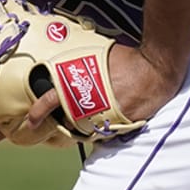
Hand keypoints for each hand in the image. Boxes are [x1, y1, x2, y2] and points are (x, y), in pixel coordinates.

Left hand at [23, 44, 180, 132]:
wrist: (157, 68)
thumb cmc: (130, 59)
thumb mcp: (99, 57)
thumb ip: (84, 68)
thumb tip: (73, 70)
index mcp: (83, 86)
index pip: (53, 100)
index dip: (39, 112)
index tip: (32, 121)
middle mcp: (93, 105)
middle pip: (71, 121)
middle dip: (68, 121)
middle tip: (69, 118)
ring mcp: (108, 117)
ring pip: (89, 131)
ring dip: (87, 126)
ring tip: (93, 117)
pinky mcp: (124, 125)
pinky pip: (109, 132)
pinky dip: (107, 128)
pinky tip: (111, 120)